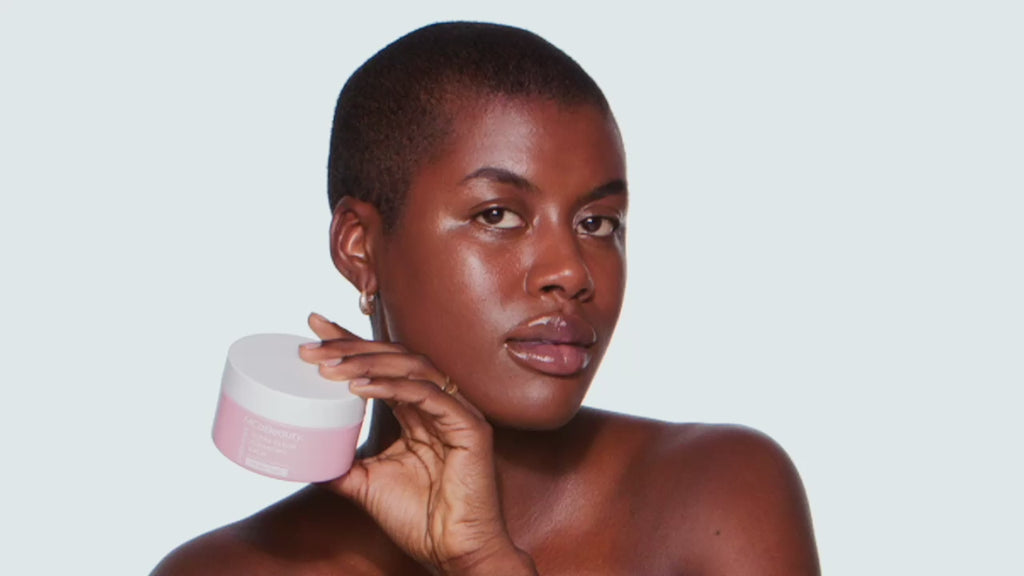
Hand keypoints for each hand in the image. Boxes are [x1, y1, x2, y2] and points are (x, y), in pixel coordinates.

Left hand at [299, 313, 536, 574]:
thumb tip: (304, 454)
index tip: (314, 327)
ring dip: (367, 362)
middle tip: (311, 347)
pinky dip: (392, 387)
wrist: (453, 552)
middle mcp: (439, 404)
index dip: (351, 342)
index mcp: (418, 412)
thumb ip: (341, 464)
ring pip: (412, 367)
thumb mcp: (367, 483)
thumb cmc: (420, 520)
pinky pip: (428, 395)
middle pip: (395, 357)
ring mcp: (457, 412)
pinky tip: (359, 388)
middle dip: (351, 347)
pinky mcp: (470, 427)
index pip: (383, 366)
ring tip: (329, 367)